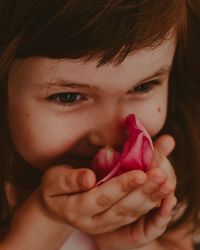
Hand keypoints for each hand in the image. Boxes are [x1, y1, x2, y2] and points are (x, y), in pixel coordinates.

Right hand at [36, 136, 174, 238]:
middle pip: (120, 209)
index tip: (140, 173)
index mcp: (75, 209)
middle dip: (142, 193)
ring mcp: (103, 226)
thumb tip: (89, 178)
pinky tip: (159, 194)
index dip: (121, 186)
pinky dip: (147, 206)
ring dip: (149, 200)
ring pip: (130, 215)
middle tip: (160, 176)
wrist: (55, 205)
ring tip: (165, 184)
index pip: (102, 197)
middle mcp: (91, 222)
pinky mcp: (112, 224)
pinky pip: (132, 217)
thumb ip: (70, 179)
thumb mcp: (54, 179)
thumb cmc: (54, 187)